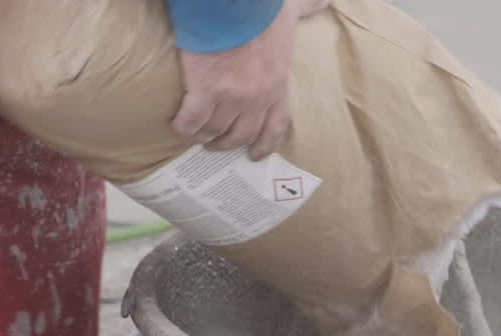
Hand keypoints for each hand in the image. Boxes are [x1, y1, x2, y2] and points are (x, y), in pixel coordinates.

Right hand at [173, 0, 320, 159]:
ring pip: (216, 130)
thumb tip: (323, 1)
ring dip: (204, 138)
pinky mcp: (204, 89)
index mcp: (277, 83)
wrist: (235, 3)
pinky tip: (177, 128)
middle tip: (215, 145)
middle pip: (243, 134)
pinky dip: (183, 128)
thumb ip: (306, 11)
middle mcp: (257, 98)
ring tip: (194, 138)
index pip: (275, 125)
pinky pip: (192, 120)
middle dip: (228, 143)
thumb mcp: (291, 14)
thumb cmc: (262, 7)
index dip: (264, 144)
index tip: (255, 155)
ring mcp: (231, 96)